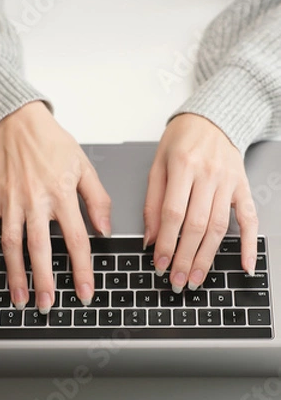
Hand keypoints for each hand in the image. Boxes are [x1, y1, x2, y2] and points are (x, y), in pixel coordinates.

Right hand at [0, 101, 110, 311]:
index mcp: (61, 193)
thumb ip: (98, 199)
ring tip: (19, 298)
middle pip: (40, 247)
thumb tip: (105, 229)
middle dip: (44, 279)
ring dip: (13, 273)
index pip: (75, 238)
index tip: (85, 292)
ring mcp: (10, 200)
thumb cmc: (53, 143)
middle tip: (47, 305)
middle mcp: (35, 200)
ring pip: (10, 243)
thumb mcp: (85, 167)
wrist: (21, 121)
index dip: (81, 269)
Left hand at [143, 113, 257, 292]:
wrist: (212, 118)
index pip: (173, 213)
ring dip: (207, 257)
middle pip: (196, 225)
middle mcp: (208, 174)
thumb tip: (150, 237)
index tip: (159, 263)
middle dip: (185, 257)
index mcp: (182, 166)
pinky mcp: (243, 186)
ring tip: (196, 277)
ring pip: (219, 227)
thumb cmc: (182, 139)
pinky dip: (248, 243)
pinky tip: (245, 264)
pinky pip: (250, 218)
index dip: (166, 242)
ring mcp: (228, 182)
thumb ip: (153, 200)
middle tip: (177, 280)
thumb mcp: (158, 163)